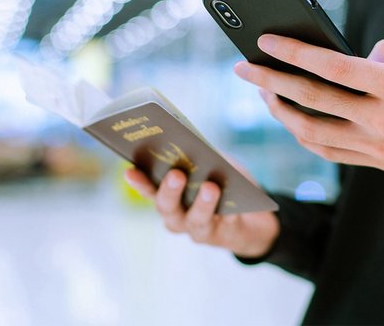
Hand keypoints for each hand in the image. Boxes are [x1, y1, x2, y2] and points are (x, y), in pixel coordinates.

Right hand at [124, 168, 279, 257]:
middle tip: (176, 174)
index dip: (139, 182)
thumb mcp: (214, 165)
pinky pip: (225, 223)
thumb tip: (196, 148)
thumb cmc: (225, 184)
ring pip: (195, 219)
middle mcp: (177, 217)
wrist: (253, 218)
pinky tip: (234, 201)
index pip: (149, 189)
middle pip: (167, 207)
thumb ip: (202, 158)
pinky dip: (229, 211)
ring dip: (202, 203)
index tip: (130, 170)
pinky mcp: (223, 236)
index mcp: (169, 196)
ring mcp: (198, 229)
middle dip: (170, 191)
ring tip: (210, 187)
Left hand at [234, 35, 383, 207]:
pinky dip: (305, 135)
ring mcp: (378, 148)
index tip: (266, 41)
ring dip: (280, 112)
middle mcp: (382, 121)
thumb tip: (361, 56)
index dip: (293, 53)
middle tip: (241, 67)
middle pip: (311, 100)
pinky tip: (294, 120)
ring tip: (263, 93)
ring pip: (312, 132)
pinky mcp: (379, 164)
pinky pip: (330, 152)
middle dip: (269, 81)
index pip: (331, 68)